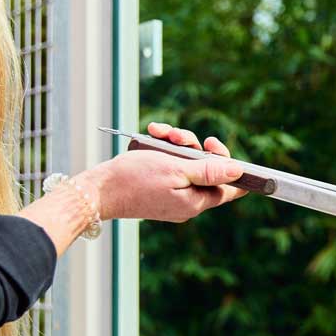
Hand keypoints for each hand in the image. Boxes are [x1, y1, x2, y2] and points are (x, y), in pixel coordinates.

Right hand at [81, 122, 246, 222]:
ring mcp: (174, 196)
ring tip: (160, 133)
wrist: (97, 190)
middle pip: (208, 170)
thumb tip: (238, 171)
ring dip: (177, 144)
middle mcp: (188, 202)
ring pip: (188, 164)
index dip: (232, 168)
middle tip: (180, 137)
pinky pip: (172, 167)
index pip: (230, 189)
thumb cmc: (134, 179)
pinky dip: (165, 150)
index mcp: (196, 202)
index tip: (217, 147)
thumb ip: (208, 171)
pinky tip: (153, 136)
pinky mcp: (161, 188)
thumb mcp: (176, 170)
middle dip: (195, 148)